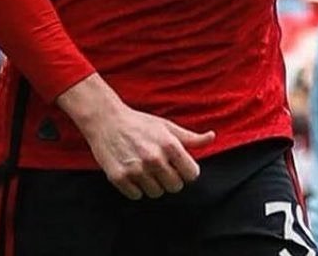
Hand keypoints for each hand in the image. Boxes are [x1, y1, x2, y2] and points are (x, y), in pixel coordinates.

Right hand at [79, 103, 215, 199]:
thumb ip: (190, 137)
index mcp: (169, 145)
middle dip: (171, 179)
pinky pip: (136, 196)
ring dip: (153, 184)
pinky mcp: (119, 178)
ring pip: (156, 193)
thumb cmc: (139, 123)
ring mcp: (136, 170)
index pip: (192, 175)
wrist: (106, 120)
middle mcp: (154, 159)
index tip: (179, 167)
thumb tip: (211, 137)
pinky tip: (133, 173)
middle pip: (175, 187)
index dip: (187, 171)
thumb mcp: (167, 126)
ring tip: (146, 169)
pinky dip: (136, 188)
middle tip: (161, 168)